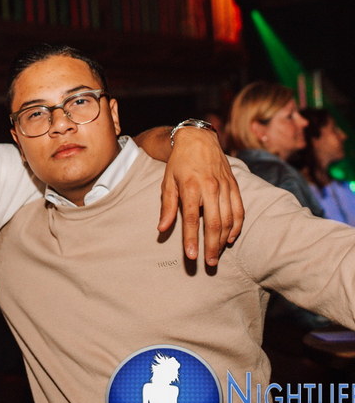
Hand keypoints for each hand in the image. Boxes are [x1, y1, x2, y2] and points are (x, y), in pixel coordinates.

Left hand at [158, 127, 243, 265]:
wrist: (199, 139)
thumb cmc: (179, 162)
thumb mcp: (167, 181)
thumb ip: (167, 206)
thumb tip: (162, 229)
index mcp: (191, 186)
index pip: (192, 219)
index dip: (192, 239)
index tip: (192, 257)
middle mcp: (210, 187)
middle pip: (214, 223)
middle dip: (211, 246)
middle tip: (209, 263)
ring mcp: (225, 186)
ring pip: (229, 219)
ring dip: (223, 240)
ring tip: (217, 254)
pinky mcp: (235, 185)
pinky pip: (239, 210)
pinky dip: (237, 226)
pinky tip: (230, 238)